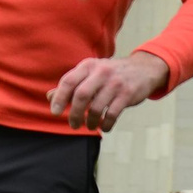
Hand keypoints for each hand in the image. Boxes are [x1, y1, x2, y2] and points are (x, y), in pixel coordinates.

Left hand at [48, 51, 169, 131]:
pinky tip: (104, 127)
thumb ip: (71, 84)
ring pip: (96, 107)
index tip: (55, 113)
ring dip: (90, 121)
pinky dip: (106, 124)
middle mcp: (101, 72)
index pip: (68, 81)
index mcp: (88, 65)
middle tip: (73, 125)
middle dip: (74, 114)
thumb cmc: (110, 74)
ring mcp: (115, 83)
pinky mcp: (127, 94)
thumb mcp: (90, 73)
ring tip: (89, 126)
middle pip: (81, 95)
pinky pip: (112, 114)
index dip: (59, 98)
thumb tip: (49, 97)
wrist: (143, 69)